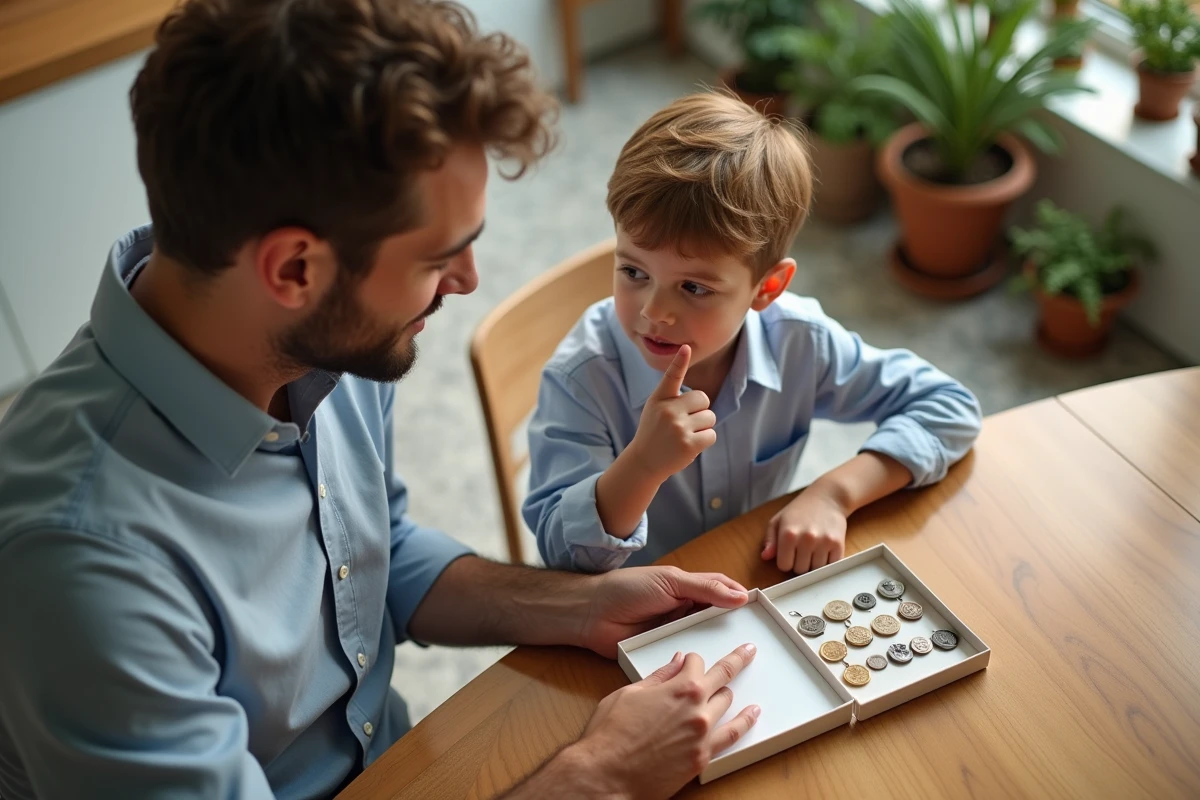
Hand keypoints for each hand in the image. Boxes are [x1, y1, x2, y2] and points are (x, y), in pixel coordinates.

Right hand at [569, 645, 759, 799]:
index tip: (689, 661)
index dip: (691, 659)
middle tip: (746, 652)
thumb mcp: (629, 693)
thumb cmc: (610, 736)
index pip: (695, 662)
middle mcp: (696, 709)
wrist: (607, 775)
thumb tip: (674, 663)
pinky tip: (752, 714)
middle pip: (723, 677)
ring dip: (729, 692)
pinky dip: (744, 722)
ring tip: (735, 686)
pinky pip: (732, 736)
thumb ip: (658, 676)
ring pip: (727, 704)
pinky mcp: (703, 758)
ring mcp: (703, 734)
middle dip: (735, 660)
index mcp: (678, 688)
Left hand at [578, 566, 748, 658]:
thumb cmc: (628, 589)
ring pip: (701, 641)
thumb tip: (738, 595)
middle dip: (731, 628)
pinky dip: (694, 664)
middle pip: (714, 619)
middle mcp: (682, 610)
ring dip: (713, 648)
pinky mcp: (661, 653)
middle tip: (756, 641)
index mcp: (687, 588)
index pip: (720, 591)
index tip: (760, 608)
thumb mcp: (670, 582)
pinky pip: (683, 659)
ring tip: (739, 663)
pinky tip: (709, 673)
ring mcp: (672, 632)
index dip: (738, 597)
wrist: (591, 613)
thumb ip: (704, 588)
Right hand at [628, 345, 716, 482]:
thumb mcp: (655, 408)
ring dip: (704, 426)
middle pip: (703, 399)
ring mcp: (679, 428)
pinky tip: (691, 444)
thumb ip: (673, 398)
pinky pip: (711, 434)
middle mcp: (669, 411)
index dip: (680, 361)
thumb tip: (701, 396)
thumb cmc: (654, 431)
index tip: (686, 348)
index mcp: (660, 399)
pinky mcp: (689, 444)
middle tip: (686, 422)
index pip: (672, 376)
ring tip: (687, 434)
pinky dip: (705, 439)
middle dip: (701, 410)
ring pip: (710, 417)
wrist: (645, 461)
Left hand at [761, 488, 847, 572]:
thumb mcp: (778, 520)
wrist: (828, 497)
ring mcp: (824, 542)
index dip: (786, 561)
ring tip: (813, 548)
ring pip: (816, 570)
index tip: (789, 552)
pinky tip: (824, 551)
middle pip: (800, 570)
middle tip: (802, 549)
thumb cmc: (800, 510)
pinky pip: (831, 566)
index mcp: (788, 534)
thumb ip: (770, 540)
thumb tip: (765, 557)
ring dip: (814, 564)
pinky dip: (827, 563)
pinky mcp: (838, 544)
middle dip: (799, 562)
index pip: (784, 566)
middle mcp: (806, 539)